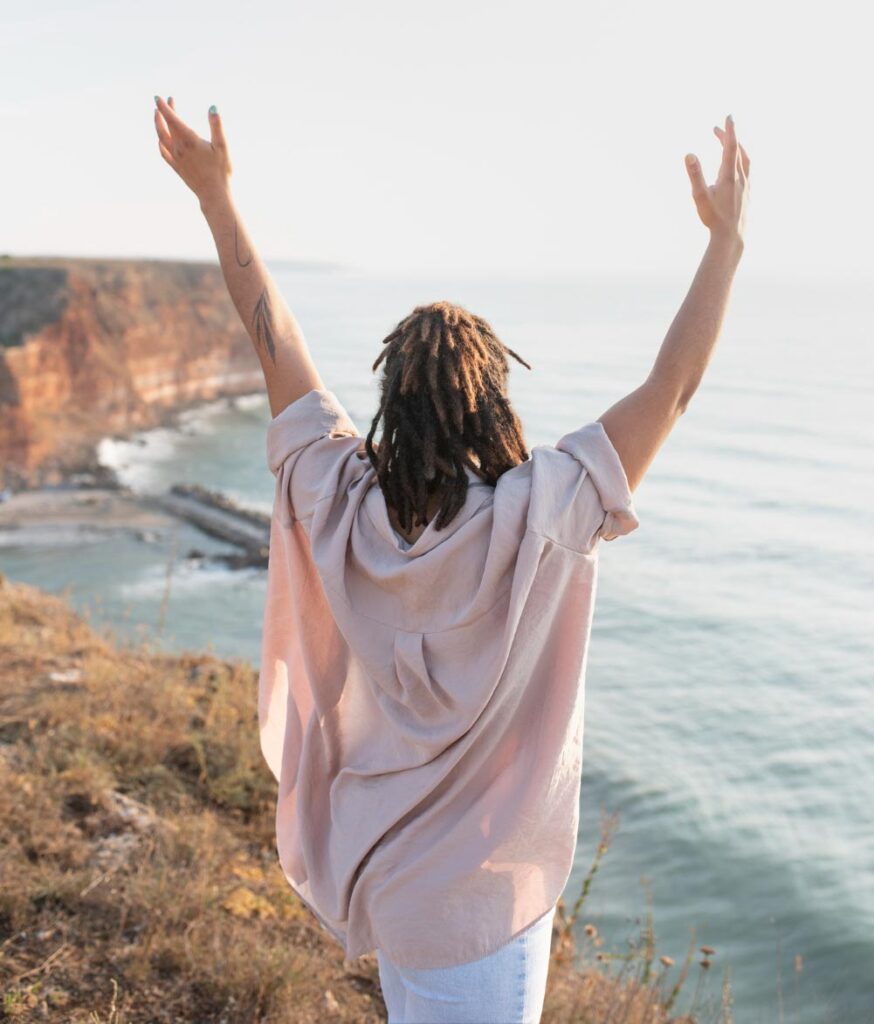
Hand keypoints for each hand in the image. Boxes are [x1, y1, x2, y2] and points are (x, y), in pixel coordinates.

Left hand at [153, 96, 231, 204]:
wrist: (214, 194)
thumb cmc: (221, 171)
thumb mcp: (222, 146)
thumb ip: (216, 126)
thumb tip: (212, 107)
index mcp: (189, 140)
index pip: (172, 119)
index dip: (164, 107)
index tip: (158, 97)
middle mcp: (179, 148)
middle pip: (166, 125)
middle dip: (164, 112)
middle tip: (166, 101)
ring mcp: (176, 158)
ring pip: (161, 137)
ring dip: (158, 125)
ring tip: (157, 115)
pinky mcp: (176, 168)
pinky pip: (163, 152)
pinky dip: (160, 142)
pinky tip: (160, 140)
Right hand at [684, 114, 749, 246]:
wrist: (731, 236)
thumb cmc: (713, 218)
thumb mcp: (699, 196)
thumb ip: (695, 174)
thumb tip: (689, 154)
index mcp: (729, 175)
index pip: (731, 146)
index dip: (729, 130)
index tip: (729, 116)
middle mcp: (741, 178)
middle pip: (737, 150)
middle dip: (729, 137)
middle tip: (717, 129)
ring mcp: (746, 186)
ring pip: (745, 160)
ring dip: (738, 148)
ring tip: (729, 143)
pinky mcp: (748, 194)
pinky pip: (747, 171)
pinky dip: (741, 161)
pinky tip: (735, 167)